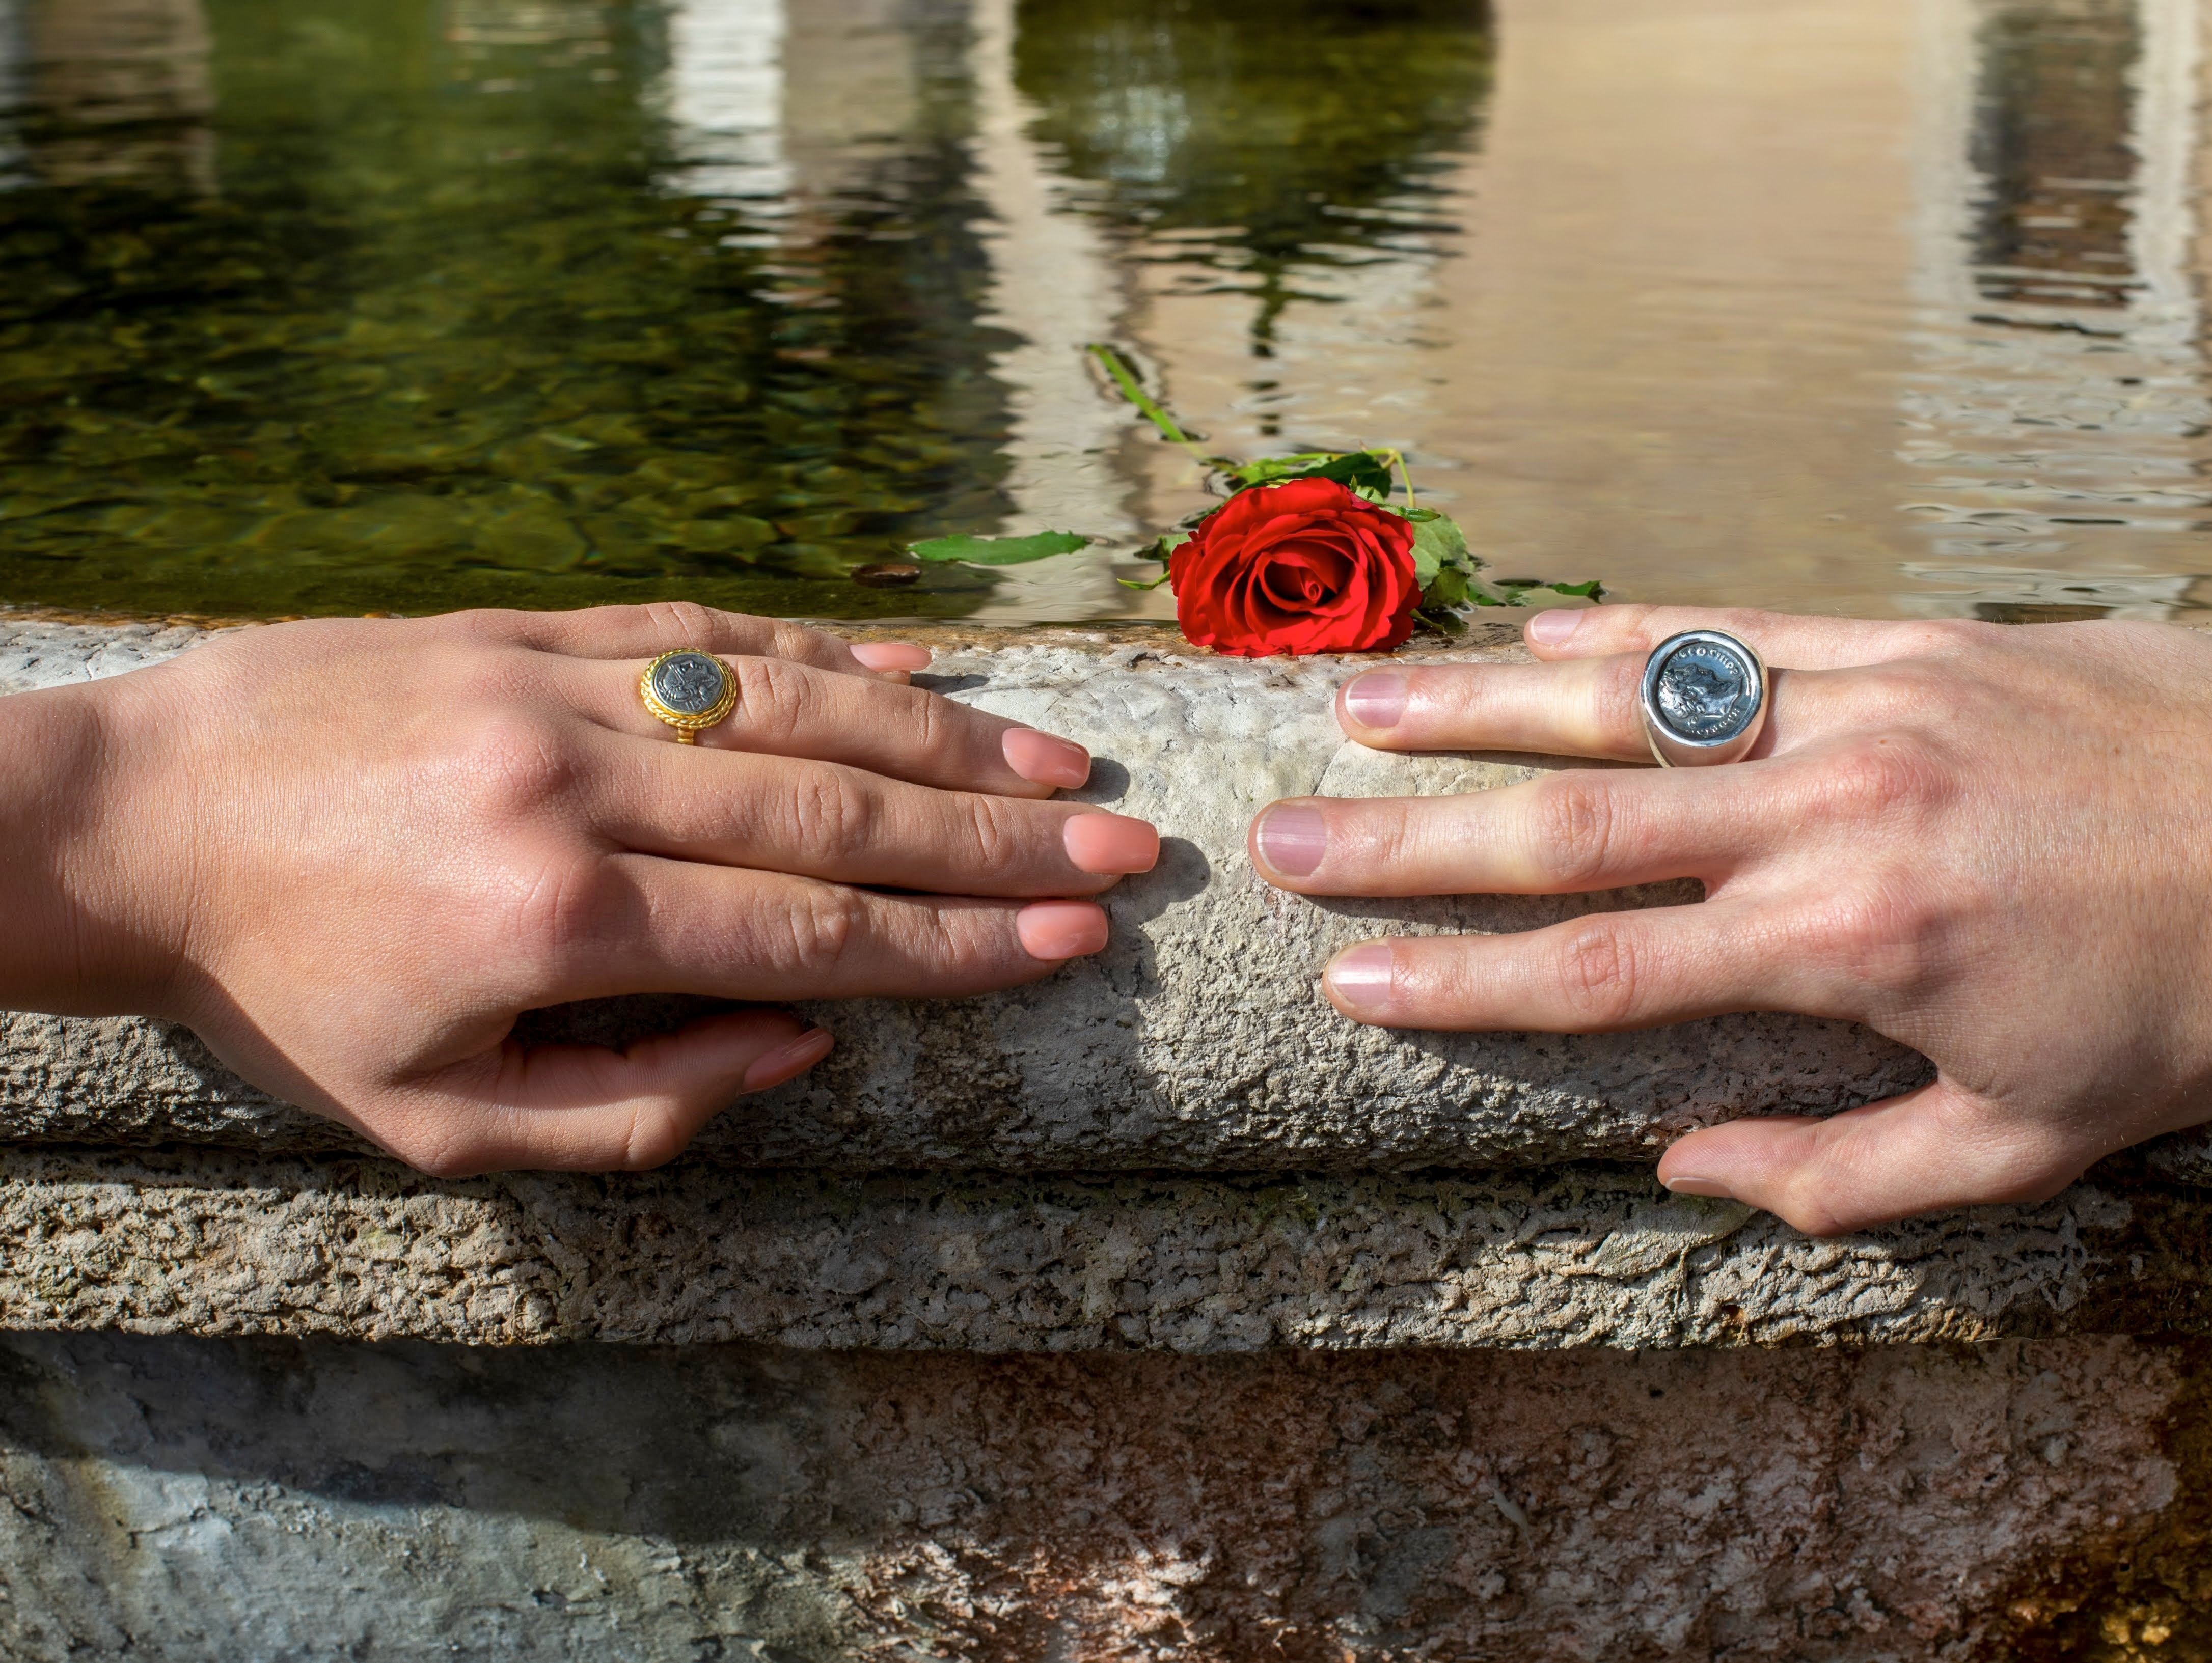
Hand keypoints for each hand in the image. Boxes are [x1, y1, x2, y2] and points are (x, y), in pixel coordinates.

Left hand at [0, 604, 1158, 1174]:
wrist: (118, 826)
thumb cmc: (282, 996)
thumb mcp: (436, 1122)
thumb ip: (633, 1110)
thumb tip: (802, 1047)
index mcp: (557, 923)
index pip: (812, 929)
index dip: (957, 939)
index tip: (1073, 938)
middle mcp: (571, 789)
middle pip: (831, 808)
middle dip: (994, 835)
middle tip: (1121, 848)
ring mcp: (547, 689)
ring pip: (785, 701)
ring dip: (938, 733)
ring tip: (1056, 761)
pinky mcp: (516, 625)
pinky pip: (695, 629)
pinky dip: (813, 647)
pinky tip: (911, 667)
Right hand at [1250, 606, 2211, 1232]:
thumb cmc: (2191, 1007)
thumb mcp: (2030, 1142)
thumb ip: (1842, 1172)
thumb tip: (1681, 1165)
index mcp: (1846, 948)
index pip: (1600, 970)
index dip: (1455, 982)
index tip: (1345, 979)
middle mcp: (1831, 815)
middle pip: (1575, 829)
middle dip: (1411, 839)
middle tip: (1283, 833)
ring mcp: (1869, 709)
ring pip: (1637, 704)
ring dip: (1484, 709)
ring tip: (1361, 705)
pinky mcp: (1919, 641)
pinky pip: (1746, 629)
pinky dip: (1634, 634)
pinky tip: (1538, 639)